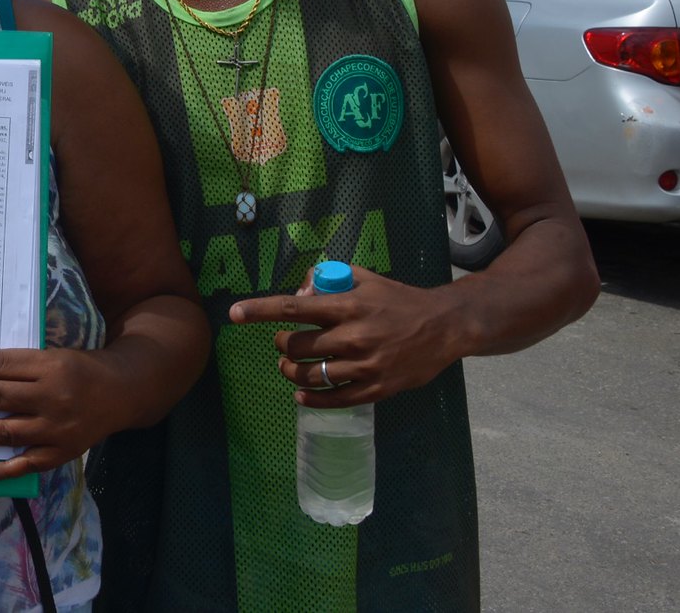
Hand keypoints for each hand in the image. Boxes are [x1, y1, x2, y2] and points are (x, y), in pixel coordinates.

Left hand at [0, 348, 123, 483]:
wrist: (123, 392)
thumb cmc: (80, 369)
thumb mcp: (52, 355)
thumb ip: (19, 365)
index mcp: (47, 365)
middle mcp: (50, 396)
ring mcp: (56, 427)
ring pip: (6, 430)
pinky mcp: (62, 452)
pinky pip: (28, 463)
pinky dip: (5, 470)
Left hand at [228, 267, 467, 408]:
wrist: (445, 327)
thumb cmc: (399, 300)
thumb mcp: (366, 279)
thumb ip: (330, 281)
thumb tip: (300, 293)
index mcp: (348, 306)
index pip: (293, 308)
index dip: (260, 310)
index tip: (234, 313)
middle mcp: (354, 337)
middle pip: (296, 347)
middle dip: (281, 345)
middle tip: (283, 343)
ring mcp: (365, 366)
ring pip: (310, 376)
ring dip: (291, 373)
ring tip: (289, 367)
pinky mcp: (376, 389)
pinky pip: (334, 400)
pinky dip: (311, 400)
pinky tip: (301, 396)